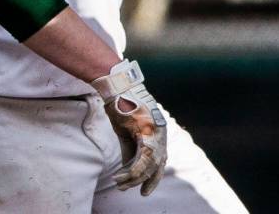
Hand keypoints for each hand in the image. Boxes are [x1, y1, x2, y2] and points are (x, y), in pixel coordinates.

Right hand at [93, 60, 167, 195]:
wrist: (116, 87)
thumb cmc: (121, 107)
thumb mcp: (127, 132)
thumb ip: (131, 150)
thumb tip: (130, 171)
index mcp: (158, 131)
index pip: (161, 158)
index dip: (154, 175)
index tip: (145, 189)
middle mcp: (161, 131)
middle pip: (158, 163)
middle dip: (146, 180)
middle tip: (134, 191)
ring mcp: (155, 129)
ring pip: (151, 162)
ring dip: (134, 177)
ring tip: (120, 184)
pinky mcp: (145, 129)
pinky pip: (142, 156)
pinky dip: (132, 169)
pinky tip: (121, 177)